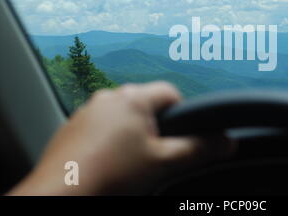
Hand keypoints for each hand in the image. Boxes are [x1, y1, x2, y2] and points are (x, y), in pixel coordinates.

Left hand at [9, 82, 233, 194]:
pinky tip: (107, 162)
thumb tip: (227, 142)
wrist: (60, 195)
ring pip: (122, 115)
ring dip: (131, 132)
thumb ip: (199, 149)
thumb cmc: (111, 176)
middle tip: (153, 155)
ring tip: (128, 162)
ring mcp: (86, 110)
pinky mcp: (72, 126)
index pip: (170, 93)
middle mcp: (108, 97)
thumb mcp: (163, 163)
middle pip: (145, 104)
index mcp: (133, 98)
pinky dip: (109, 139)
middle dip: (155, 126)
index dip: (182, 114)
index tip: (180, 136)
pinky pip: (101, 125)